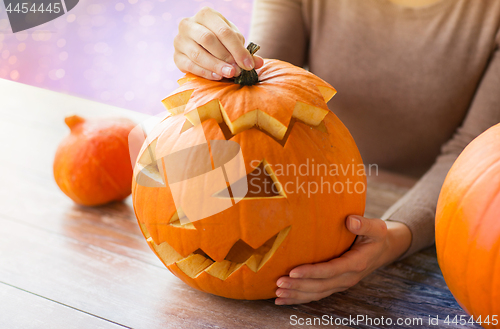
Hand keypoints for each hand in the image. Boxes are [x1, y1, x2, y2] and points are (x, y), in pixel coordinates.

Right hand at [174, 7, 263, 79]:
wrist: (199, 45)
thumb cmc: (220, 41)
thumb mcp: (233, 41)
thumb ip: (245, 52)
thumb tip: (259, 63)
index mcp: (205, 14)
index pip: (223, 31)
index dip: (238, 49)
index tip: (249, 64)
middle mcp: (188, 24)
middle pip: (208, 40)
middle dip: (226, 57)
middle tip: (238, 70)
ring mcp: (179, 40)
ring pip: (197, 53)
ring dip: (216, 65)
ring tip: (230, 74)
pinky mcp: (176, 56)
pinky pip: (190, 65)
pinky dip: (205, 72)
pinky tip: (217, 77)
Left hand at [275, 215, 411, 304]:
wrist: (383, 250)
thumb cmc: (376, 236)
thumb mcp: (377, 228)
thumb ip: (364, 224)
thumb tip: (350, 220)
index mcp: (356, 264)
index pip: (331, 270)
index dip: (312, 272)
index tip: (293, 271)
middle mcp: (348, 278)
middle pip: (320, 286)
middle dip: (298, 286)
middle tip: (279, 283)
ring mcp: (341, 284)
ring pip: (316, 293)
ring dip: (296, 294)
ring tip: (277, 293)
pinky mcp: (335, 285)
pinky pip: (316, 295)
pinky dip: (299, 298)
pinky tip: (283, 299)